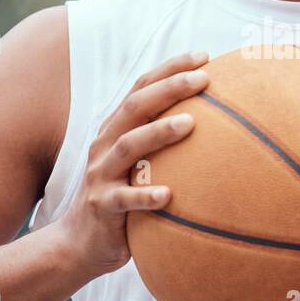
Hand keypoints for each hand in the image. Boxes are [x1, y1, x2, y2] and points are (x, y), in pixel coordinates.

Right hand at [58, 50, 209, 279]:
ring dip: (159, 132)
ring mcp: (101, 175)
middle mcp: (105, 145)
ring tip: (191, 123)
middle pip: (135, 107)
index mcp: (116, 130)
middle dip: (169, 88)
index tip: (204, 56)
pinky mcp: (102, 207)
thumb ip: (163, 145)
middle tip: (204, 79)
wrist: (78, 244)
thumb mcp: (139, 166)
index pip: (142, 88)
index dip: (170, 69)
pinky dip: (145, 195)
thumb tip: (221, 127)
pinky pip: (124, 200)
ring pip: (128, 146)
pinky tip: (170, 194)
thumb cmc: (122, 201)